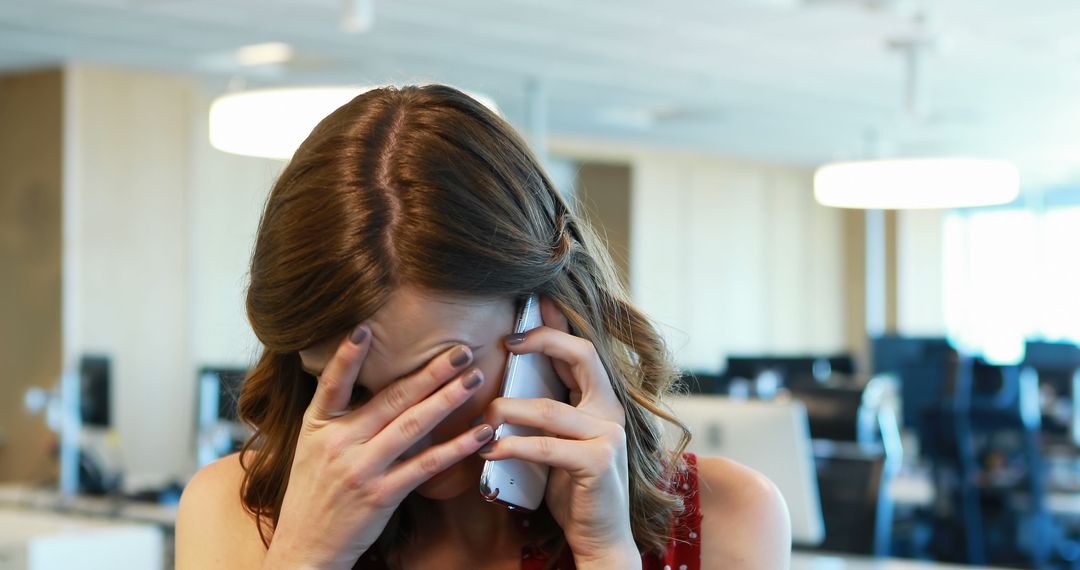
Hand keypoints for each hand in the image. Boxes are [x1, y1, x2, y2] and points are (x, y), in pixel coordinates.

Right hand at [263, 326, 494, 569]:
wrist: (305, 548)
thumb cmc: (313, 493)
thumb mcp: (311, 447)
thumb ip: (338, 415)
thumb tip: (370, 379)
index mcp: (318, 425)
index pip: (332, 384)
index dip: (347, 356)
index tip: (365, 327)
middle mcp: (339, 443)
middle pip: (390, 398)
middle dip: (430, 371)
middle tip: (461, 350)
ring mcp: (361, 469)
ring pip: (412, 425)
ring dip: (448, 399)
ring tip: (474, 378)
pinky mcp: (382, 494)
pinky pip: (425, 465)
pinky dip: (455, 446)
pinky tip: (479, 433)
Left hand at [478, 297, 638, 565]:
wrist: (599, 535)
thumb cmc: (572, 486)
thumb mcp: (557, 439)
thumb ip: (544, 410)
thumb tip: (506, 382)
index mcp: (602, 399)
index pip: (581, 349)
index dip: (556, 324)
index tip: (528, 307)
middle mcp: (611, 409)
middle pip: (582, 356)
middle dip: (543, 339)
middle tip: (507, 341)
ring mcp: (608, 434)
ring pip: (550, 408)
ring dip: (509, 409)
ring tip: (483, 415)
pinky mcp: (598, 462)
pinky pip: (547, 446)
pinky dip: (513, 446)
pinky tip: (490, 449)